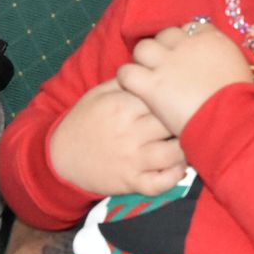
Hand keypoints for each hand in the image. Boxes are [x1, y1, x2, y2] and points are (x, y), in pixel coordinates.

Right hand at [50, 79, 186, 196]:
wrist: (59, 158)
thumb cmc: (84, 121)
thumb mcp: (99, 94)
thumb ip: (127, 81)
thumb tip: (154, 70)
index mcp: (122, 105)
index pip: (161, 96)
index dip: (177, 95)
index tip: (186, 96)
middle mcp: (130, 132)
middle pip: (172, 123)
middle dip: (186, 120)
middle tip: (194, 119)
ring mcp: (131, 159)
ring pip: (174, 154)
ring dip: (186, 149)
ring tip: (190, 143)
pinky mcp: (130, 182)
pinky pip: (161, 183)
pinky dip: (175, 177)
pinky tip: (179, 167)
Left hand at [116, 23, 253, 134]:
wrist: (231, 120)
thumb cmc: (243, 101)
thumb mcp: (241, 71)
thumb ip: (224, 62)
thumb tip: (219, 65)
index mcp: (212, 39)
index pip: (192, 27)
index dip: (186, 41)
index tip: (187, 55)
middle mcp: (186, 45)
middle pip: (166, 34)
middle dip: (164, 48)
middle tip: (165, 66)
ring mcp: (166, 63)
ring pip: (143, 48)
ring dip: (143, 60)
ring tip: (146, 75)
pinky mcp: (150, 84)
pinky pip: (127, 72)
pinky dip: (127, 78)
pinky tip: (132, 88)